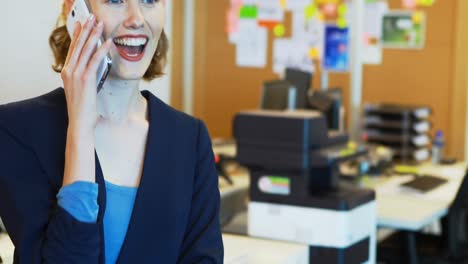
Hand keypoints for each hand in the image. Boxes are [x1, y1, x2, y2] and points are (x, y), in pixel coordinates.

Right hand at [61, 14, 112, 136]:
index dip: (78, 34)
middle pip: (78, 45)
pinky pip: (95, 61)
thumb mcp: (82, 88)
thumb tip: (96, 65)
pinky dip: (101, 50)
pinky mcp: (85, 80)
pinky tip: (107, 42)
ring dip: (94, 35)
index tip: (82, 23)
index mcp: (67, 72)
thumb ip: (86, 76)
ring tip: (100, 24)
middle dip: (86, 29)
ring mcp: (76, 75)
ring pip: (85, 50)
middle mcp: (69, 71)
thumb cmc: (83, 108)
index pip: (73, 49)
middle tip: (92, 18)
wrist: (80, 122)